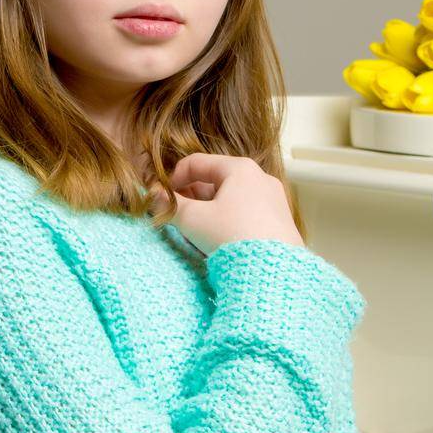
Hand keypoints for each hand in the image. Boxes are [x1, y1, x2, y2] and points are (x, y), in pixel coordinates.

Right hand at [148, 153, 303, 254]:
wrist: (274, 269)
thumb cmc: (232, 236)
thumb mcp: (193, 219)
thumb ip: (169, 205)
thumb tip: (153, 195)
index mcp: (240, 168)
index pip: (196, 163)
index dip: (173, 178)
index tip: (161, 198)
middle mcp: (261, 178)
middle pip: (215, 179)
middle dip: (191, 195)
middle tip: (176, 215)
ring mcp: (273, 198)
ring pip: (230, 196)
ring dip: (208, 208)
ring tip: (195, 229)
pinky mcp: (279, 219)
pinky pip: (246, 210)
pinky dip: (227, 218)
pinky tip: (218, 238)